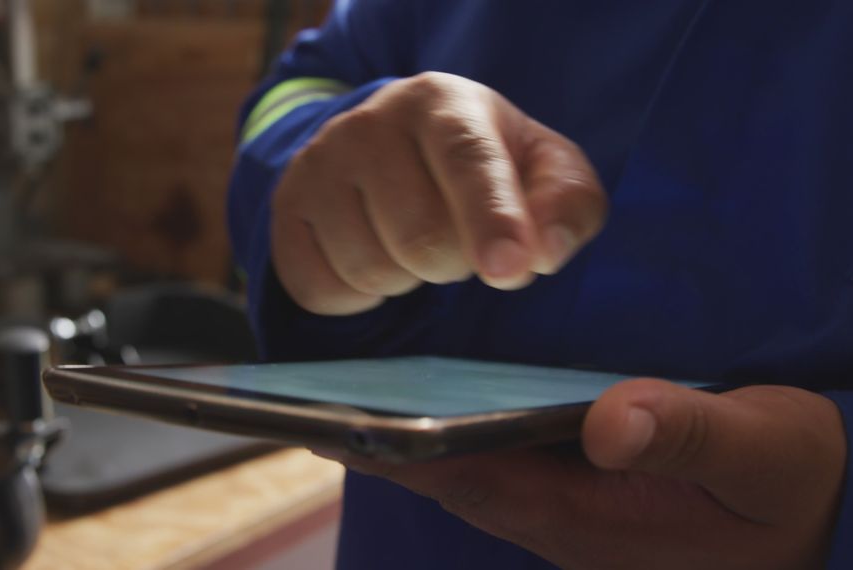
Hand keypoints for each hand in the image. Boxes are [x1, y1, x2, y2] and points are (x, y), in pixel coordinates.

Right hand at [271, 72, 606, 314]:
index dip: (492, 218)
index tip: (510, 268)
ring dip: (406, 279)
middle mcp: (368, 124)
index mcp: (441, 101)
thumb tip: (542, 253)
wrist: (390, 145)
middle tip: (458, 242)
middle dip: (454, 264)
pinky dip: (358, 297)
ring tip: (411, 241)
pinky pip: (322, 290)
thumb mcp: (542, 170)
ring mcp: (317, 165)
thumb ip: (567, 206)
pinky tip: (372, 257)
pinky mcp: (286, 210)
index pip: (468, 160)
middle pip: (421, 237)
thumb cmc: (483, 164)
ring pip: (370, 270)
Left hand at [321, 380, 846, 568]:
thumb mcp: (763, 455)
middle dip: (385, 446)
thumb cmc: (796, 487)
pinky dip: (461, 441)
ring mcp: (570, 514)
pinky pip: (504, 469)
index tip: (334, 424)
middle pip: (453, 479)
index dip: (397, 454)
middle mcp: (561, 519)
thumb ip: (690, 435)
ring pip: (473, 475)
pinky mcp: (584, 501)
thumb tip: (610, 420)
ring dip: (416, 444)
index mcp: (586, 513)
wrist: (828, 524)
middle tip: (320, 403)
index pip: (468, 479)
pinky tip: (442, 413)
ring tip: (358, 403)